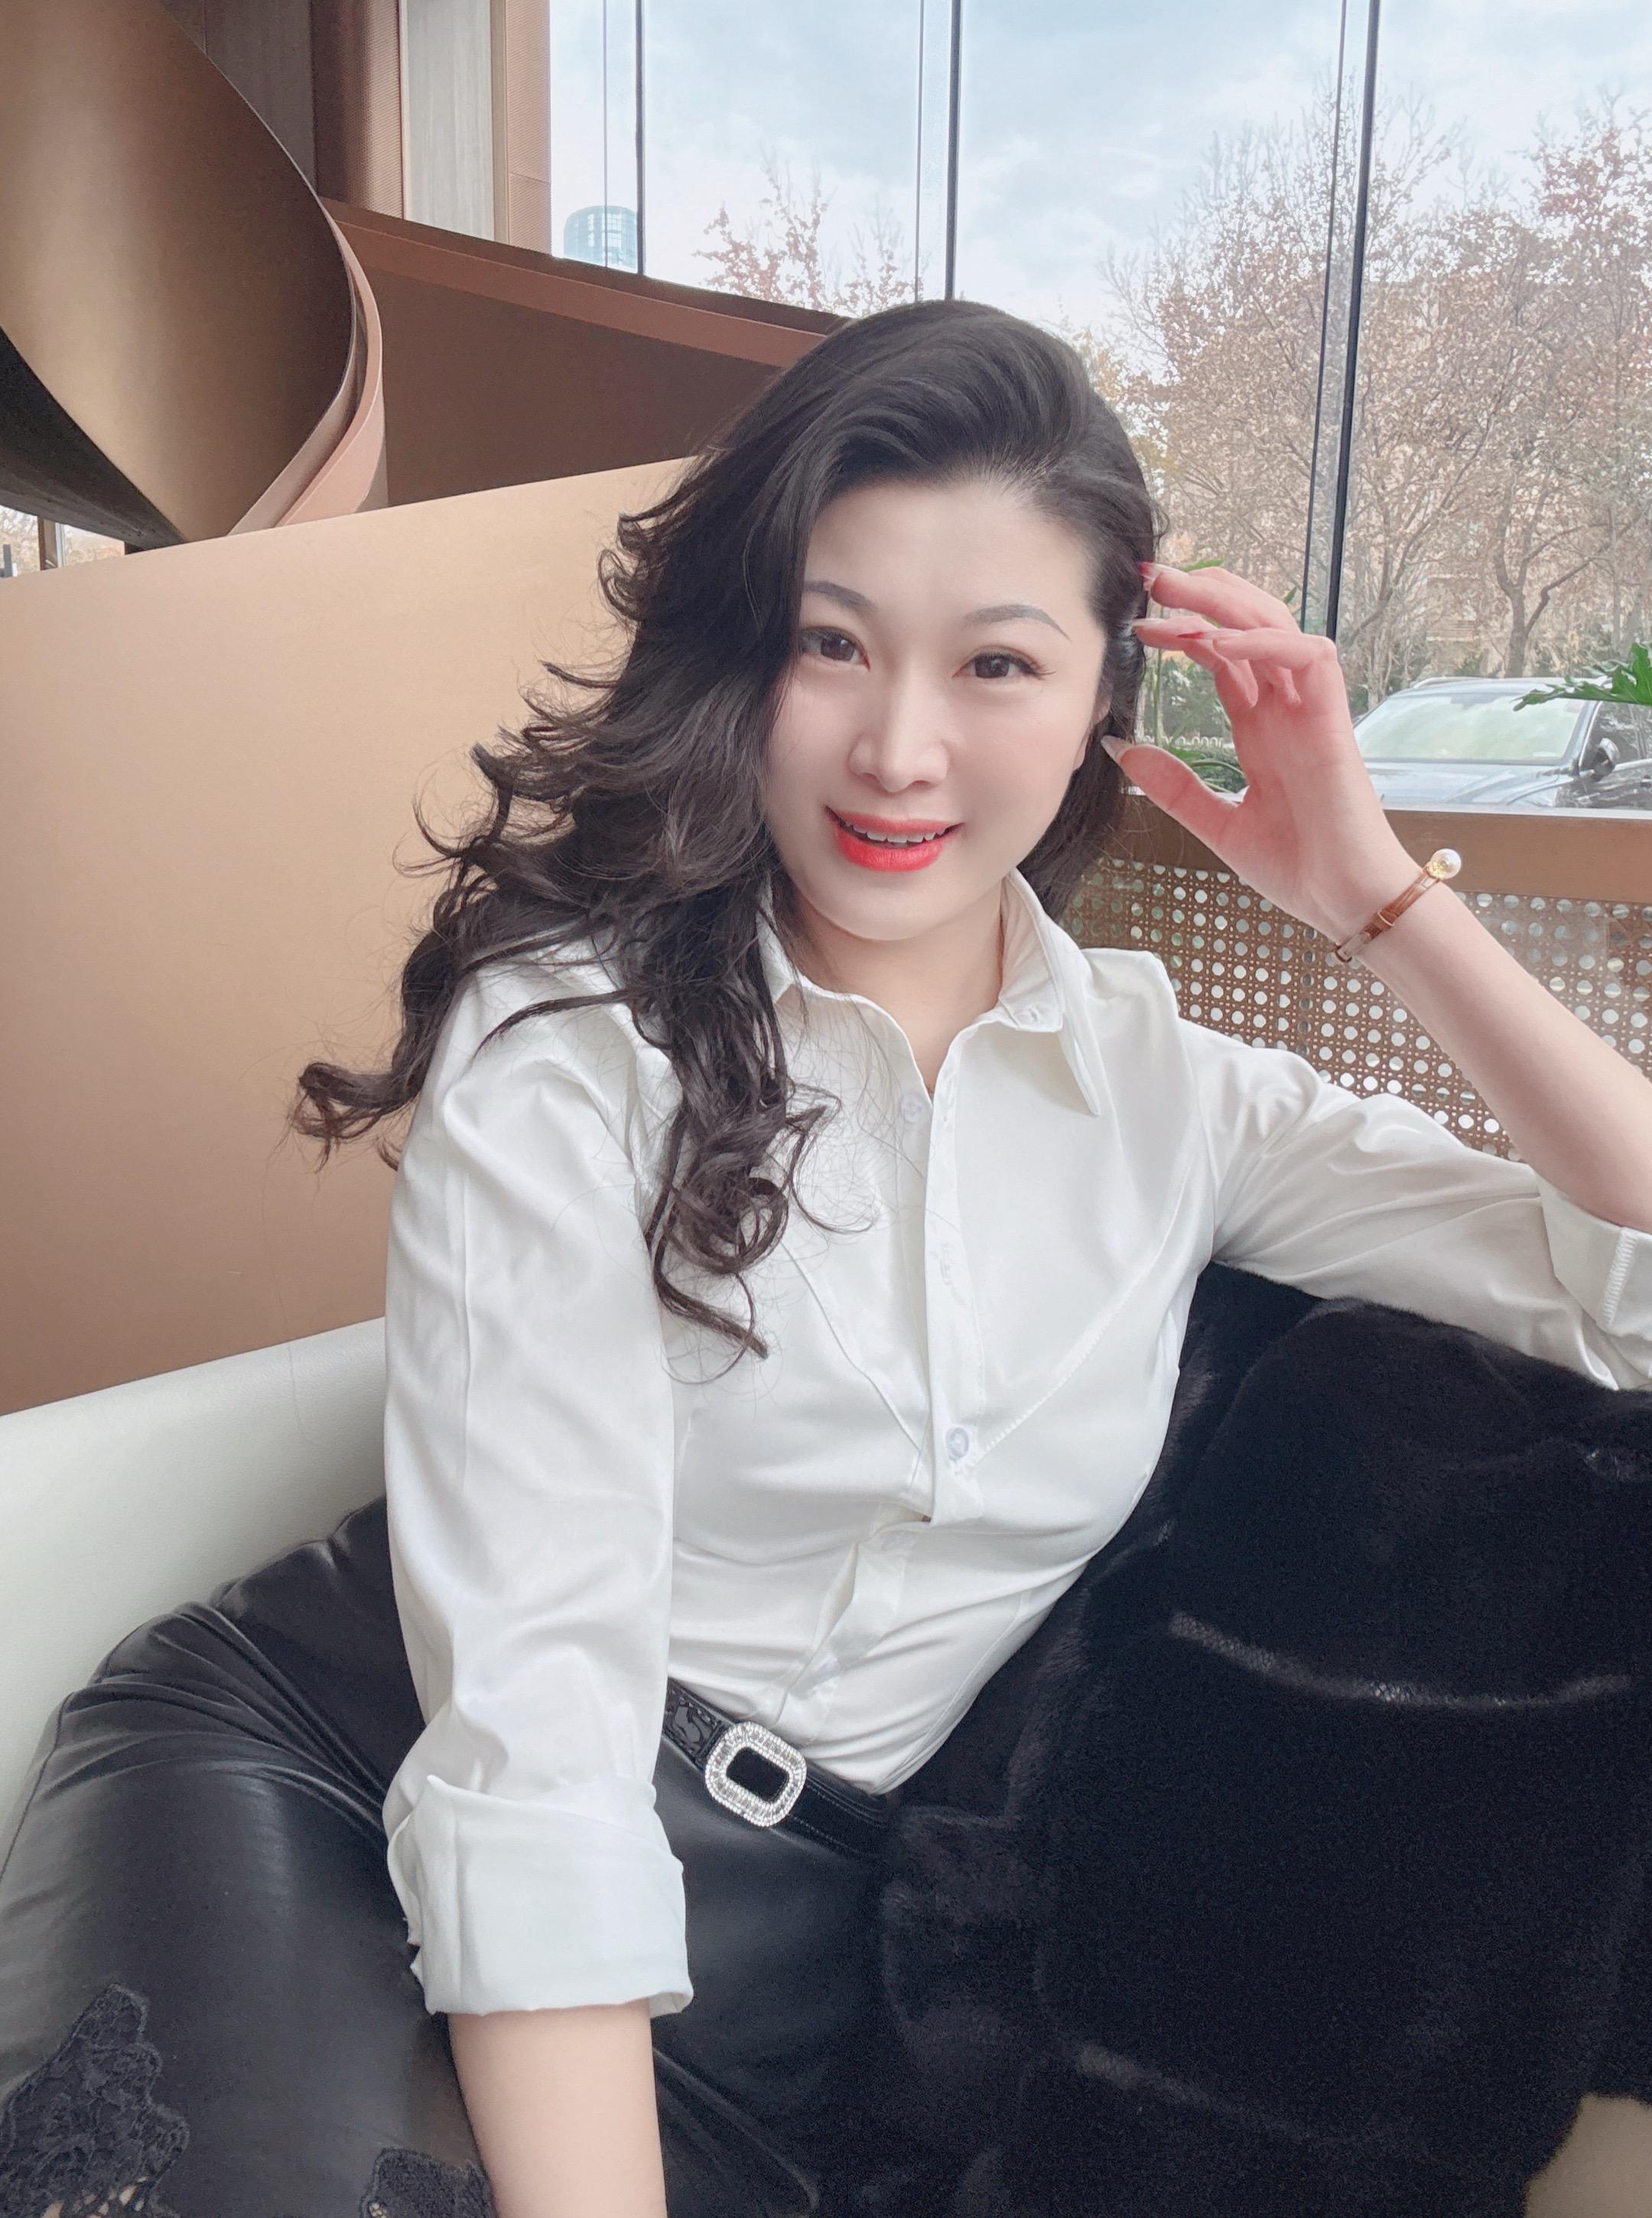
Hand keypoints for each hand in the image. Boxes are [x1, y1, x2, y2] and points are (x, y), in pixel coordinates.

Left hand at [1109, 562, 1420, 945]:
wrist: (1344, 901)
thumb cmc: (1298, 867)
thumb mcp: (1216, 825)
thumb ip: (1173, 786)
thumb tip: (1121, 748)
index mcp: (1262, 727)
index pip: (1222, 656)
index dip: (1183, 630)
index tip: (1137, 622)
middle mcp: (1286, 708)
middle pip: (1246, 625)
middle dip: (1201, 594)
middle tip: (1150, 577)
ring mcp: (1311, 709)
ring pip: (1275, 625)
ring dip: (1225, 603)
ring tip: (1174, 593)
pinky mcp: (1333, 720)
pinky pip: (1306, 656)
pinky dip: (1262, 643)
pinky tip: (1218, 643)